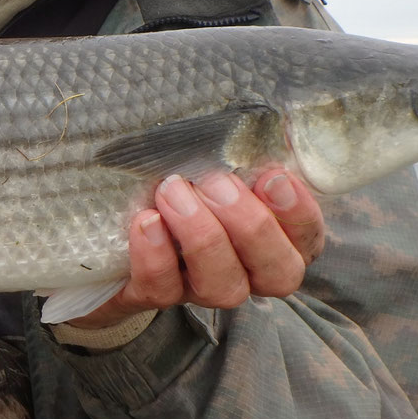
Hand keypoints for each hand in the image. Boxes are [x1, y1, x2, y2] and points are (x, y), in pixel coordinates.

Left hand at [65, 168, 324, 329]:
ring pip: (223, 285)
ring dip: (202, 235)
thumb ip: (234, 154)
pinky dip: (156, 254)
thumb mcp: (208, 166)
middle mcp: (246, 271)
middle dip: (250, 225)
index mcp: (273, 238)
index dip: (298, 213)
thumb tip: (248, 124)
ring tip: (173, 191)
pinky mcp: (153, 294)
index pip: (307, 238)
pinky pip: (162, 287)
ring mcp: (200, 288)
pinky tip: (146, 220)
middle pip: (277, 271)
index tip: (271, 176)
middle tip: (215, 183)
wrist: (110, 233)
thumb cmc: (178, 184)